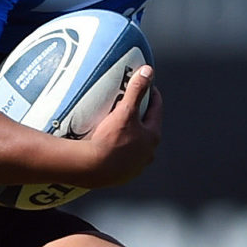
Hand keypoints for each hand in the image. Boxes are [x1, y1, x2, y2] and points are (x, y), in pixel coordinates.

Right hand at [64, 66, 162, 187]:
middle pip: (148, 129)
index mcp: (152, 137)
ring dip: (131, 136)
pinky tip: (110, 147)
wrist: (90, 169)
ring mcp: (135, 167)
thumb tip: (148, 70)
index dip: (152, 95)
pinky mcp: (122, 176)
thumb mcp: (125, 111)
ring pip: (137, 146)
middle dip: (142, 116)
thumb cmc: (110, 139)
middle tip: (131, 105)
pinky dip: (120, 151)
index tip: (147, 85)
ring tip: (119, 127)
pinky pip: (124, 159)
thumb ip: (137, 89)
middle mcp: (148, 153)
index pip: (156, 110)